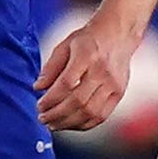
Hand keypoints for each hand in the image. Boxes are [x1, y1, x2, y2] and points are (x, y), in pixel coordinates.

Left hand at [37, 12, 139, 132]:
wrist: (119, 34)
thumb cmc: (89, 39)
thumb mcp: (65, 45)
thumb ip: (51, 67)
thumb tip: (38, 88)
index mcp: (87, 55)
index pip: (67, 84)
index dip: (51, 99)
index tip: (39, 105)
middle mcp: (102, 71)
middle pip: (78, 101)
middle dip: (57, 114)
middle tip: (43, 118)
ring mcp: (113, 84)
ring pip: (90, 112)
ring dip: (69, 123)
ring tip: (54, 124)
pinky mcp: (119, 93)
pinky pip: (102, 116)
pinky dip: (84, 124)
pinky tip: (71, 124)